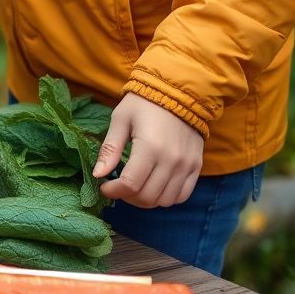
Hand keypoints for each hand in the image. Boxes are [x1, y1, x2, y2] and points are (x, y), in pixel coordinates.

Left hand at [94, 93, 204, 207]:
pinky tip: (154, 186)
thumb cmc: (144, 104)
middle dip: (126, 197)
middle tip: (117, 187)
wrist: (179, 93)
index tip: (104, 186)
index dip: (113, 191)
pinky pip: (182, 195)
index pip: (130, 185)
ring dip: (145, 200)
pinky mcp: (196, 167)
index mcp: (150, 147)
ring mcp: (187, 165)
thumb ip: (110, 149)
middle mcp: (172, 160)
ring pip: (165, 200)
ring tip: (135, 187)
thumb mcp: (120, 120)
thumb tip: (98, 175)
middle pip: (147, 197)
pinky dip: (166, 198)